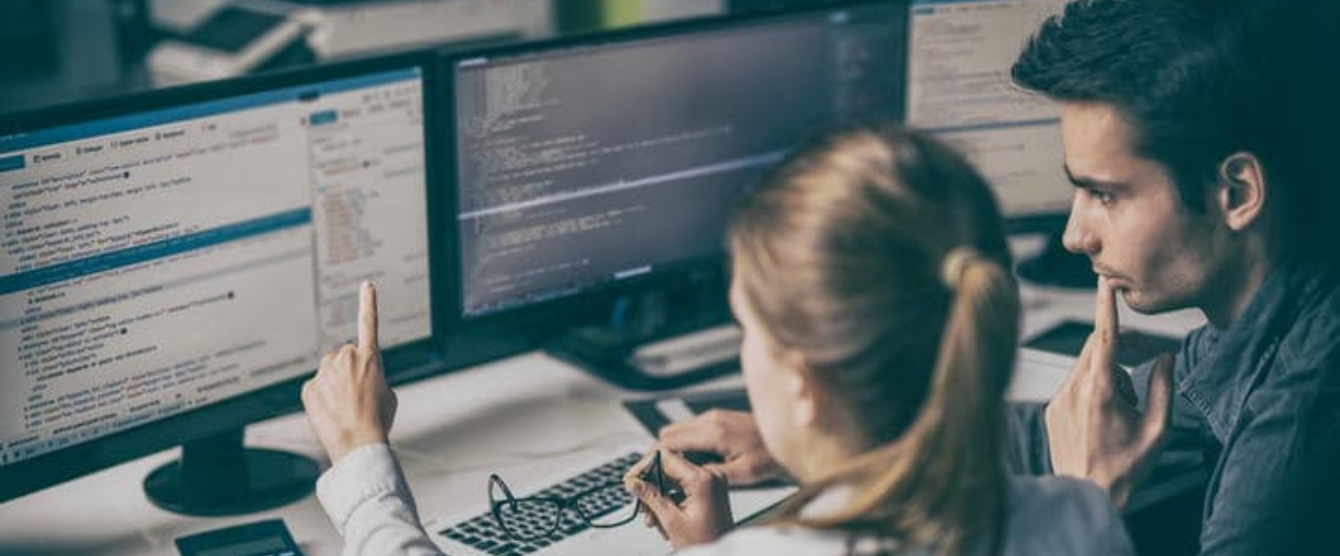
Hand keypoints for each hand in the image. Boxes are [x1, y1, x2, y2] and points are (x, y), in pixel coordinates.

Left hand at [302, 281, 397, 463]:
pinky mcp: (309, 387)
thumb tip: (360, 379)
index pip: (369, 323)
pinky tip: (331, 412)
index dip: (369, 302)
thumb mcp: (388, 394)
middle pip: (344, 356)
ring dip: (335, 383)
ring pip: (328, 371)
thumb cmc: (378, 421)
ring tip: (344, 407)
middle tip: (357, 395)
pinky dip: (322, 398)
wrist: (358, 442)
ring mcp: (325, 372)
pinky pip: (316, 387)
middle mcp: (346, 358)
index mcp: (371, 358)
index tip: (367, 285)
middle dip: (348, 370)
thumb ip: (374, 376)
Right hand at [624, 449, 733, 549]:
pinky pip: (683, 488)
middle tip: (641, 504)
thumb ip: (650, 496)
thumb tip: (633, 482)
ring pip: (673, 480)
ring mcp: (711, 482)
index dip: (644, 467)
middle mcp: (709, 475)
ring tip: (653, 519)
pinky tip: (664, 519)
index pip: (666, 457)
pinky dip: (670, 501)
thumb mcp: (672, 521)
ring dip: (659, 497)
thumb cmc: (706, 543)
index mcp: (702, 479)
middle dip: (651, 486)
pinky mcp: (710, 490)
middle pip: (669, 468)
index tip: (631, 480)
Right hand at [658, 410, 786, 485]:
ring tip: (677, 472)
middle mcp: (710, 420)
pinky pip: (691, 429)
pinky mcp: (718, 418)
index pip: (669, 441)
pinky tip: (694, 462)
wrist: (789, 436)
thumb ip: (712, 475)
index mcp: (713, 433)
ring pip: (677, 430)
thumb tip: (686, 478)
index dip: (656, 458)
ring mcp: (713, 417)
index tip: (650, 474)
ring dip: (673, 449)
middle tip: (662, 476)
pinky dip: (685, 444)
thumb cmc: (770, 456)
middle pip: (668, 433)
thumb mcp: (743, 474)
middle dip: (661, 454)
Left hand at [1045, 277, 1173, 507]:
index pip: (1103, 337)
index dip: (1106, 307)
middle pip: (1097, 347)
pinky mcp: (1051, 409)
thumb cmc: (1126, 468)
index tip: (1105, 283)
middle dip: (1123, 346)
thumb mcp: (1158, 429)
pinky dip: (1094, 387)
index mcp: (1099, 390)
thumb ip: (1164, 387)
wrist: (1088, 494)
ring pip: (1086, 365)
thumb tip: (1165, 357)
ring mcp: (1059, 399)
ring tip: (1127, 405)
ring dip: (1110, 371)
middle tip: (1149, 360)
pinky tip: (1107, 415)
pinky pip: (1074, 384)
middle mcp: (1073, 389)